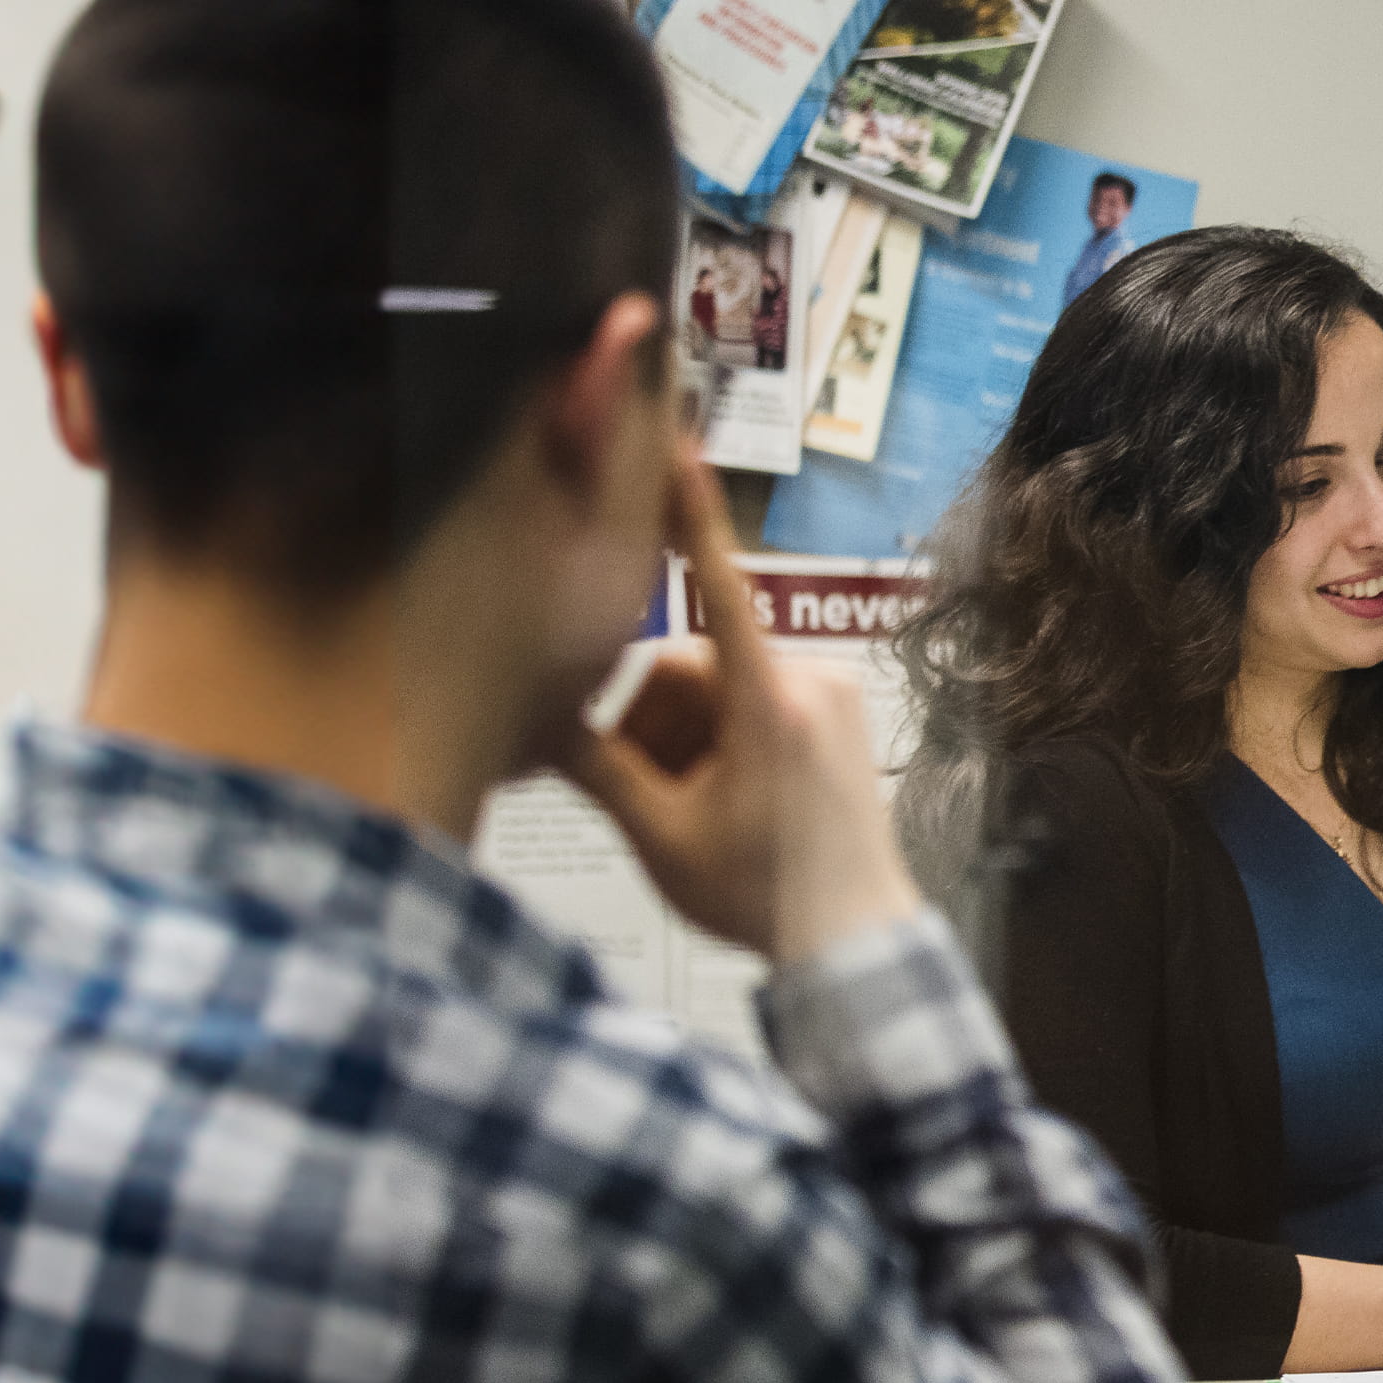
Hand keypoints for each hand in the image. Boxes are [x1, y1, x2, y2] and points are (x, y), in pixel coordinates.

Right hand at [557, 448, 918, 964]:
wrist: (853, 936)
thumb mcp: (659, 836)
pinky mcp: (838, 711)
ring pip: (715, 687)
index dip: (692, 517)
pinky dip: (724, 740)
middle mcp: (808, 681)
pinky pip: (755, 699)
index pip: (716, 591)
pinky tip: (729, 800)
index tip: (683, 446)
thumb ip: (594, 769)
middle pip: (687, 668)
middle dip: (656, 727)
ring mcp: (831, 693)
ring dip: (685, 740)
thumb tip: (530, 723)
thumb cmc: (762, 894)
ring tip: (699, 811)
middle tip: (662, 800)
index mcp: (768, 703)